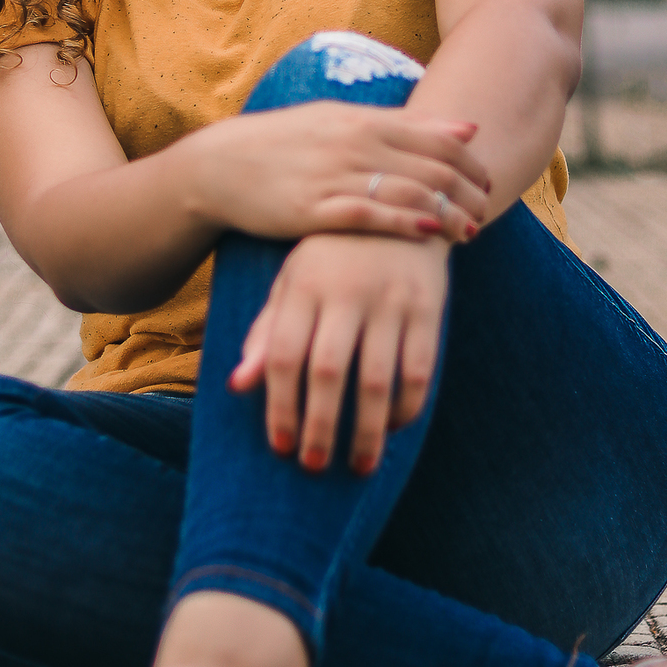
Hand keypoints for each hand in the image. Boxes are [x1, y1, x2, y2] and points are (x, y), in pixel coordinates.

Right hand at [192, 102, 488, 245]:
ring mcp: (334, 176)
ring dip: (448, 213)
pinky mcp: (314, 209)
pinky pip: (370, 215)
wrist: (220, 166)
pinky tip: (430, 234)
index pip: (437, 136)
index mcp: (363, 120)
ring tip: (470, 231)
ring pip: (409, 191)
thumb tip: (465, 127)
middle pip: (432, 166)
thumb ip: (403, 125)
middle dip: (467, 191)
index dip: (470, 161)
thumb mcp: (341, 121)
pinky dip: (405, 222)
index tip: (488, 182)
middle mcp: (354, 143)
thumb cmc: (287, 144)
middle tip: (487, 211)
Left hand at [228, 231, 448, 472]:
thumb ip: (266, 331)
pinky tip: (392, 427)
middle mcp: (346, 292)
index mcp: (304, 284)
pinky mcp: (428, 307)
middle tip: (314, 465)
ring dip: (366, 430)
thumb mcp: (293, 280)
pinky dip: (407, 406)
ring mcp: (391, 299)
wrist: (401, 202)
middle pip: (327, 372)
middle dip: (319, 426)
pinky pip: (419, 369)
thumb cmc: (333, 254)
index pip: (283, 354)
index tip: (281, 447)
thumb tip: (237, 386)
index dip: (279, 405)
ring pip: (376, 379)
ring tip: (358, 465)